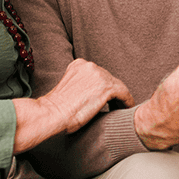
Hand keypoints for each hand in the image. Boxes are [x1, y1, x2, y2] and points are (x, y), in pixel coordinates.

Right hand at [14, 59, 132, 152]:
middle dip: (113, 93)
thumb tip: (92, 95)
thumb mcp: (69, 89)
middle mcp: (89, 65)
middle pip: (109, 79)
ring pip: (118, 86)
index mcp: (78, 64)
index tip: (108, 99)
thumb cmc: (56, 109)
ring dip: (120, 98)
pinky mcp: (106, 87)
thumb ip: (81, 86)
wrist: (51, 114)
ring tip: (122, 108)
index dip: (104, 88)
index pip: (99, 75)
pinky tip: (127, 109)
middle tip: (117, 105)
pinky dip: (127, 102)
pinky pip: (124, 94)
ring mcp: (98, 75)